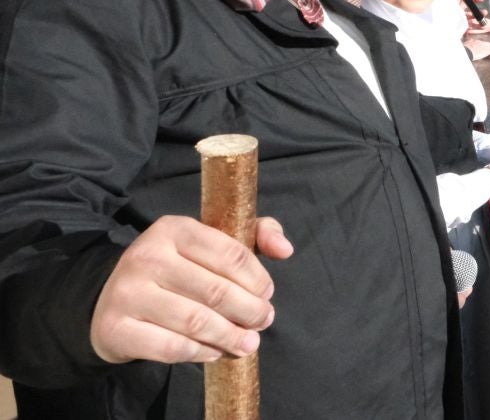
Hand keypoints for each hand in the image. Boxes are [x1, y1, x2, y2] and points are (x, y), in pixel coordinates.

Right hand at [90, 215, 292, 364]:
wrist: (112, 299)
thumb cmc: (177, 268)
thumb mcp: (211, 242)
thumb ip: (255, 235)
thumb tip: (285, 249)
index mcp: (174, 229)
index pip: (232, 254)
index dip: (258, 279)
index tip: (268, 294)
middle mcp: (146, 255)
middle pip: (217, 291)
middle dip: (250, 311)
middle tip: (264, 322)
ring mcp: (127, 292)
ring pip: (197, 321)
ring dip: (231, 336)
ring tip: (249, 343)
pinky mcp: (116, 327)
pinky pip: (171, 347)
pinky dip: (201, 352)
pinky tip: (215, 351)